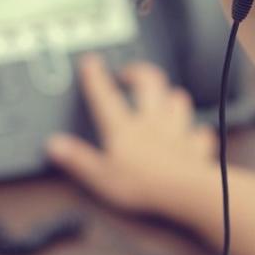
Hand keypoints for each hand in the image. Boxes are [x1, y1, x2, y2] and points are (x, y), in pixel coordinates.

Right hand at [47, 54, 216, 212]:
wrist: (183, 191)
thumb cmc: (143, 185)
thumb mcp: (99, 176)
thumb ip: (77, 159)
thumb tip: (55, 146)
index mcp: (124, 128)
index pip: (105, 96)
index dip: (95, 77)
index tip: (91, 63)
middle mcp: (151, 122)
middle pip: (149, 83)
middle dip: (139, 72)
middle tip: (129, 73)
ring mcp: (177, 131)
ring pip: (178, 100)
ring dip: (171, 96)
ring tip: (164, 96)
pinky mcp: (196, 147)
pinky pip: (200, 133)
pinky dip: (197, 132)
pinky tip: (194, 134)